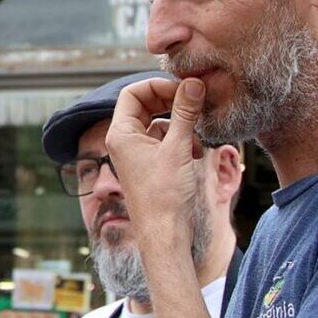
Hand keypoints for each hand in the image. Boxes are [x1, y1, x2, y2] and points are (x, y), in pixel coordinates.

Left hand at [105, 76, 210, 237]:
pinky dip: (181, 142)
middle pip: (146, 105)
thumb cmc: (164, 195)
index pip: (132, 93)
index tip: (183, 89)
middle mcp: (124, 142)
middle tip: (195, 104)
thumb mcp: (178, 147)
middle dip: (172, 104)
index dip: (158, 86)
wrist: (165, 233)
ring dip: (181, 126)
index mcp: (121, 134)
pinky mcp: (150, 165)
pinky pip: (164, 142)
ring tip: (197, 140)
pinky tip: (196, 153)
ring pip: (159, 124)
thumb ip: (185, 112)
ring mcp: (136, 154)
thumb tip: (193, 83)